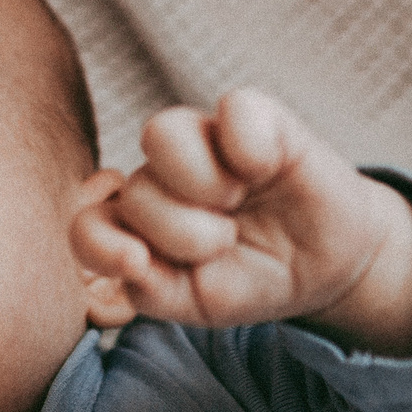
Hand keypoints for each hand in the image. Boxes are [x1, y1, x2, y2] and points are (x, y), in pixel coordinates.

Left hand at [70, 88, 411, 353]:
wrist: (324, 266)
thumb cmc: (250, 278)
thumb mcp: (196, 302)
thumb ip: (150, 291)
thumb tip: (131, 259)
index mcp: (135, 221)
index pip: (87, 224)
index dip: (102, 245)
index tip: (139, 265)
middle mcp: (159, 175)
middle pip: (136, 192)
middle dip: (185, 234)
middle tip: (225, 243)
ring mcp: (203, 140)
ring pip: (161, 135)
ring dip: (204, 184)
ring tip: (237, 202)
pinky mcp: (254, 116)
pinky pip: (234, 109)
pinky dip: (251, 147)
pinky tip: (268, 170)